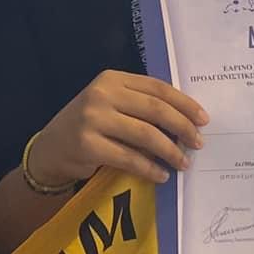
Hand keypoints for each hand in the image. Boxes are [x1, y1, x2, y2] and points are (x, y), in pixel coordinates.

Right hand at [25, 70, 206, 188]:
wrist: (50, 150)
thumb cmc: (89, 126)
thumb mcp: (111, 106)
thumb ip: (140, 106)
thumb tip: (186, 122)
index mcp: (111, 79)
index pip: (157, 88)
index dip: (183, 103)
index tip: (203, 119)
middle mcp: (101, 94)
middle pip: (155, 109)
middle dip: (182, 127)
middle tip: (198, 142)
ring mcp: (92, 119)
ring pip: (145, 135)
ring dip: (170, 151)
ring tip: (183, 162)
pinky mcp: (88, 145)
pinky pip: (130, 158)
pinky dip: (150, 168)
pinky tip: (161, 175)